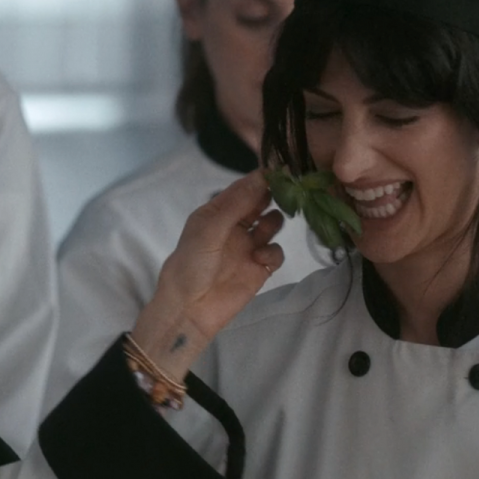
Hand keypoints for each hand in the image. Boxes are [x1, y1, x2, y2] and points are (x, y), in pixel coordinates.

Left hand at [133, 171, 284, 361]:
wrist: (189, 309)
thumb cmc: (191, 264)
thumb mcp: (209, 228)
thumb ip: (237, 203)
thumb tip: (262, 175)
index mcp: (216, 212)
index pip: (244, 187)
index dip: (262, 178)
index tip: (284, 169)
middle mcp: (234, 225)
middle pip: (261, 202)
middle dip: (274, 196)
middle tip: (289, 193)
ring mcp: (248, 246)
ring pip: (272, 223)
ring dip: (275, 221)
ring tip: (267, 227)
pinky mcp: (259, 267)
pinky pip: (275, 251)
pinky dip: (272, 251)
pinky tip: (259, 258)